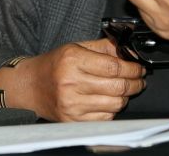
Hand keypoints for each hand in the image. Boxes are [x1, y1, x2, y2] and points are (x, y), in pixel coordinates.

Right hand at [2, 39, 145, 121]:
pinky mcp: (73, 120)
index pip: (114, 66)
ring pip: (115, 104)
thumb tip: (129, 51)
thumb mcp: (76, 47)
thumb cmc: (54, 65)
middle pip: (117, 86)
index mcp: (73, 60)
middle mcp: (72, 83)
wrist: (29, 86)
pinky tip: (109, 100)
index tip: (140, 68)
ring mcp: (72, 105)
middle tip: (139, 79)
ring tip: (125, 89)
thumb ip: (103, 47)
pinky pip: (105, 117)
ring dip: (126, 97)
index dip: (133, 68)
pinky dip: (112, 109)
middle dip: (135, 83)